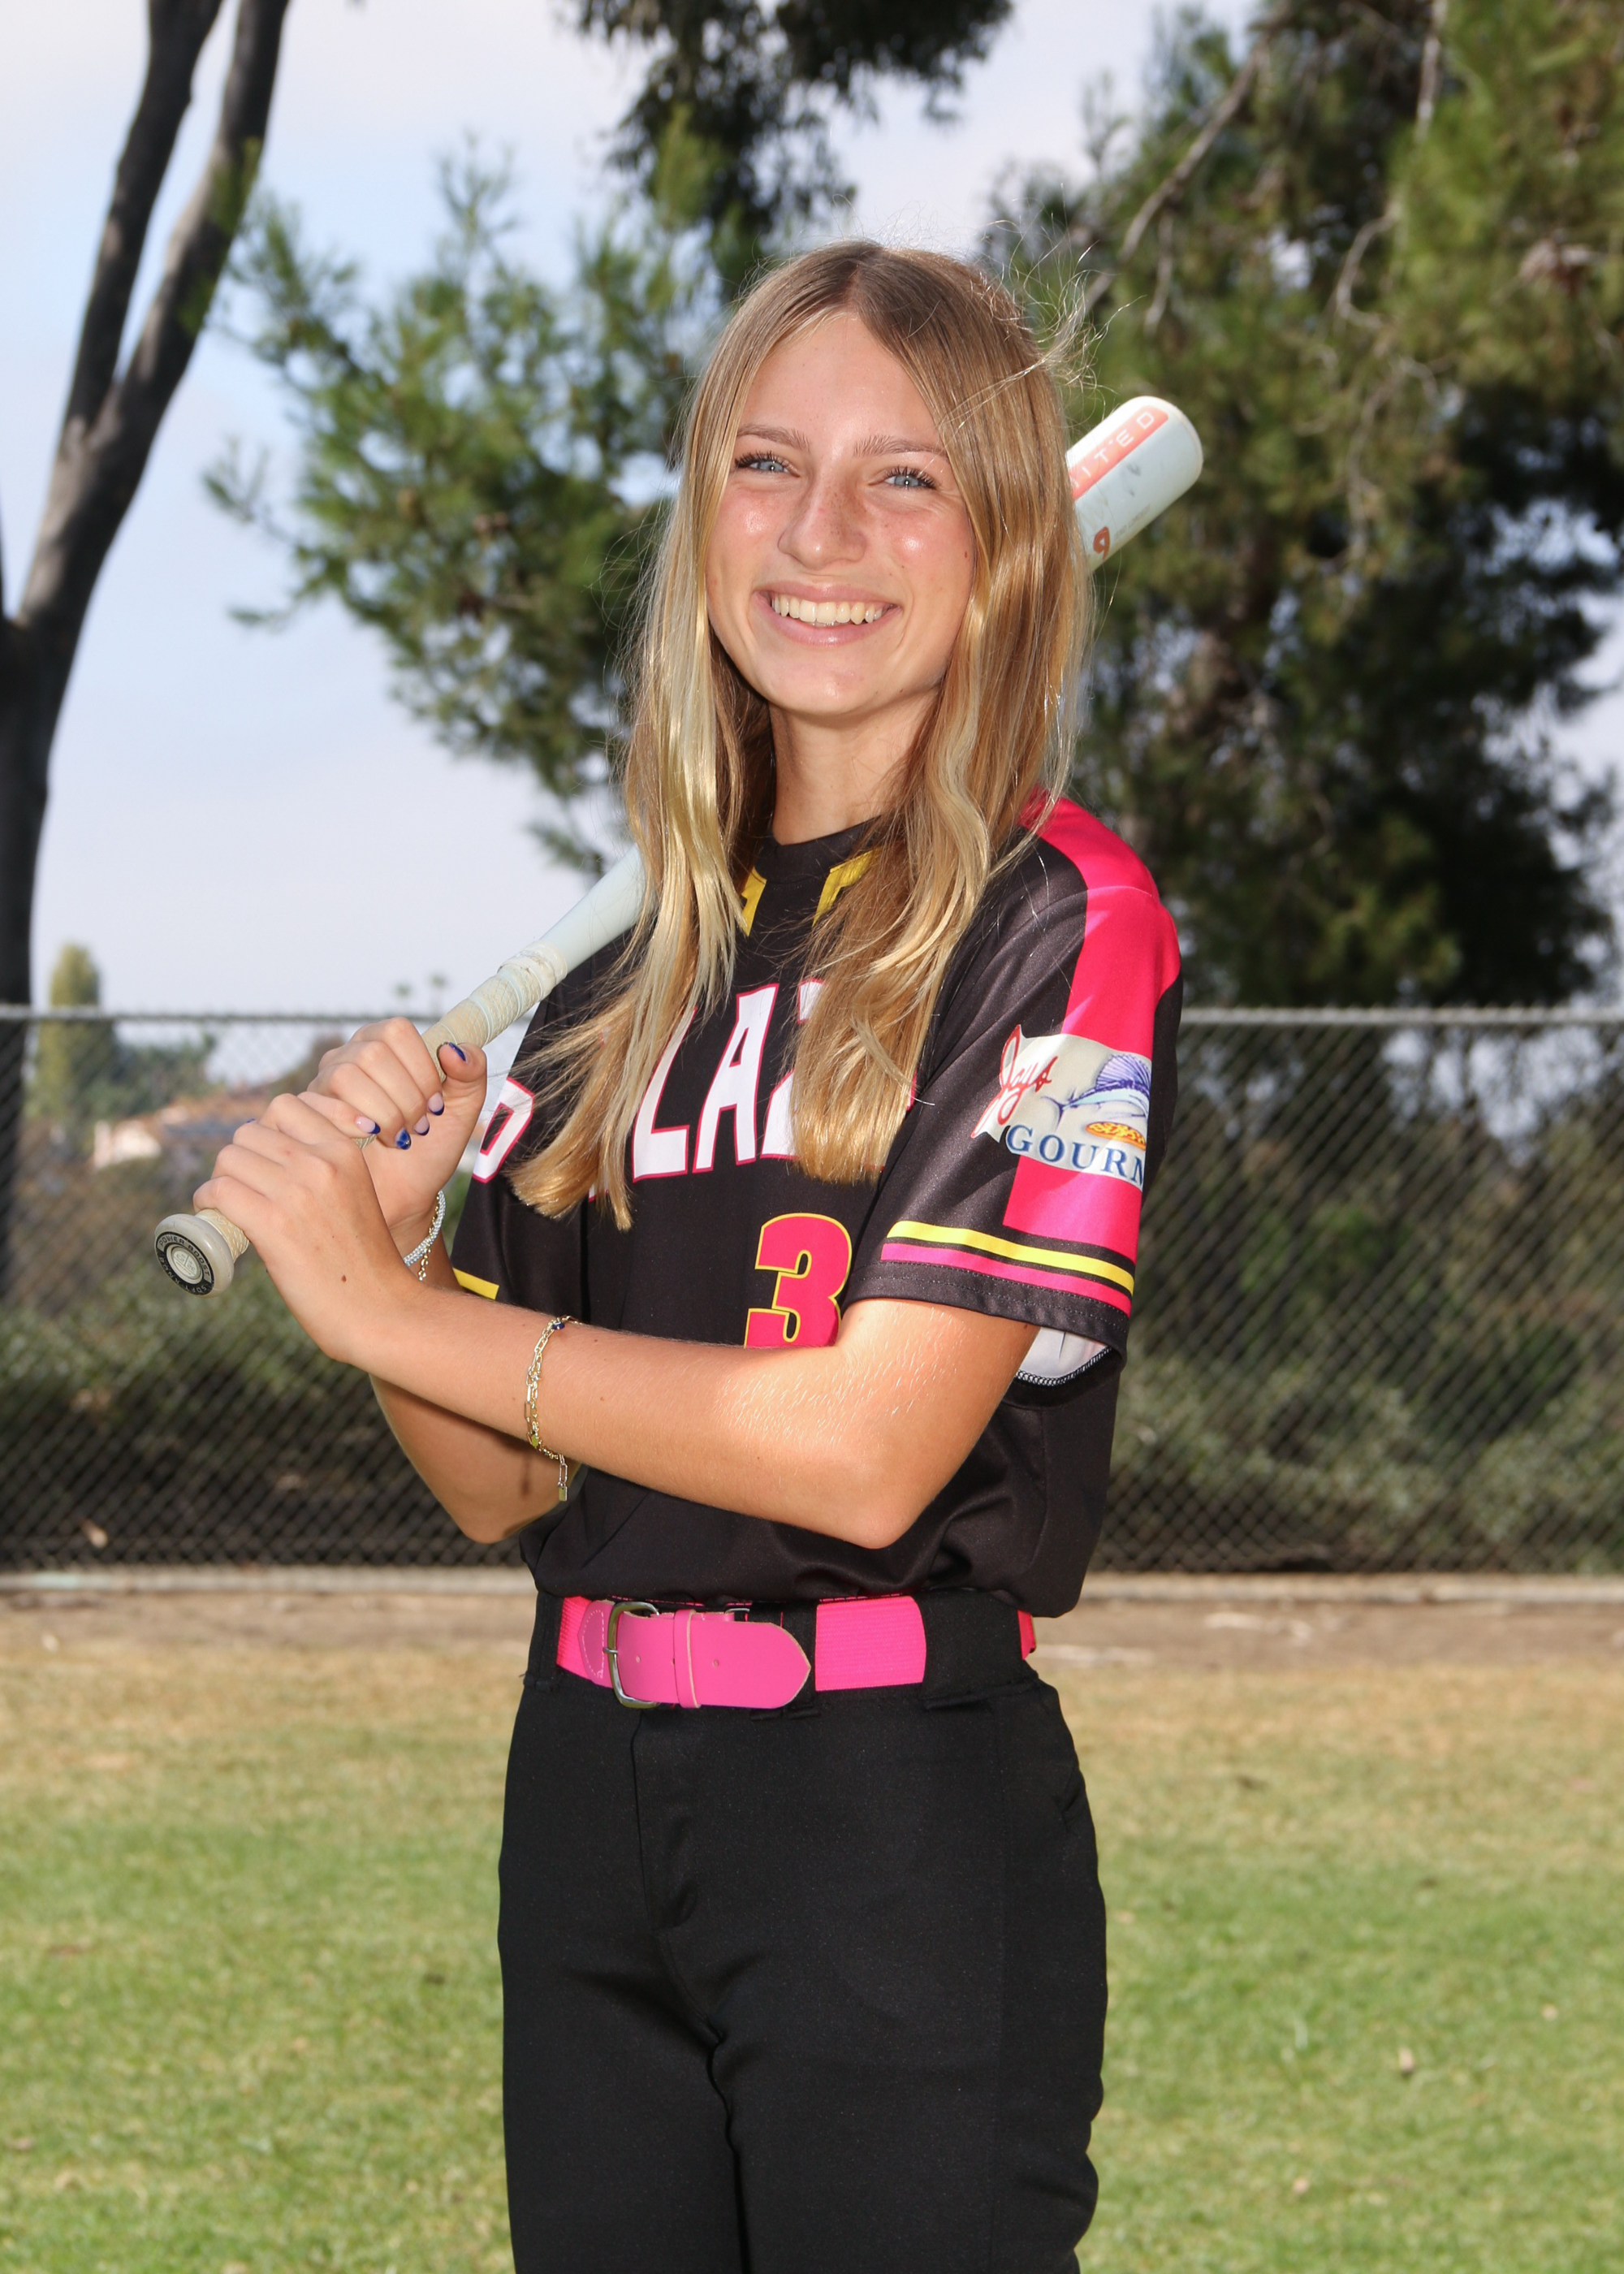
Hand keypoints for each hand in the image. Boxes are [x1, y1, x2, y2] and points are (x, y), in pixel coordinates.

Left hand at [194, 1091, 420, 1365]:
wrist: (381, 1309)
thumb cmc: (365, 1260)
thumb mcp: (357, 1193)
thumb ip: (323, 1169)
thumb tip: (268, 1157)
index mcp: (345, 1150)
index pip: (285, 1106)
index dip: (265, 1130)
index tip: (264, 1159)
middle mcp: (321, 1163)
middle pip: (249, 1132)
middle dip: (240, 1157)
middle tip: (241, 1186)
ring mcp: (297, 1192)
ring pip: (229, 1158)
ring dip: (220, 1178)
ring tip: (226, 1201)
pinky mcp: (273, 1225)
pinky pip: (219, 1191)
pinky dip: (208, 1200)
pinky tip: (214, 1213)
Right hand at [297, 1020, 487, 1247]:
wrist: (403, 1195)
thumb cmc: (430, 1151)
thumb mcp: (462, 1112)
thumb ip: (471, 1075)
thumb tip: (452, 1049)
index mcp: (388, 1046)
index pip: (397, 1031)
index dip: (420, 1068)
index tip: (435, 1105)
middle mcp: (352, 1055)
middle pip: (371, 1053)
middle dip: (404, 1096)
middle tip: (418, 1128)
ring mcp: (324, 1082)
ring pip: (345, 1075)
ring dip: (381, 1112)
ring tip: (398, 1138)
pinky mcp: (305, 1111)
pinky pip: (319, 1103)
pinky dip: (353, 1123)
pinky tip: (371, 1140)